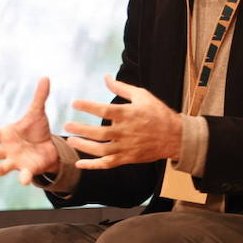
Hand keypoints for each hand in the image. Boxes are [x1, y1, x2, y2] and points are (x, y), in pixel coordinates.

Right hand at [0, 77, 59, 184]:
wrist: (49, 148)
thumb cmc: (37, 130)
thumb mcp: (37, 113)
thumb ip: (39, 97)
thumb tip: (46, 77)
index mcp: (5, 135)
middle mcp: (6, 150)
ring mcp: (15, 161)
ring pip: (1, 168)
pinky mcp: (28, 170)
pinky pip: (23, 176)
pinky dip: (23, 178)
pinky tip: (24, 181)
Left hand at [66, 75, 181, 169]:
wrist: (175, 137)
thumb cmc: (158, 113)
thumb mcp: (142, 96)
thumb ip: (122, 88)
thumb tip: (106, 77)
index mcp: (129, 114)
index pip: (104, 110)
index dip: (88, 106)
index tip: (74, 103)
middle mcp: (126, 132)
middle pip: (99, 133)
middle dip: (81, 129)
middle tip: (66, 124)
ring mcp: (126, 147)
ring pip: (101, 150)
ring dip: (84, 146)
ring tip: (70, 140)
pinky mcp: (127, 158)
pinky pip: (107, 164)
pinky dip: (93, 166)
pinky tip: (79, 164)